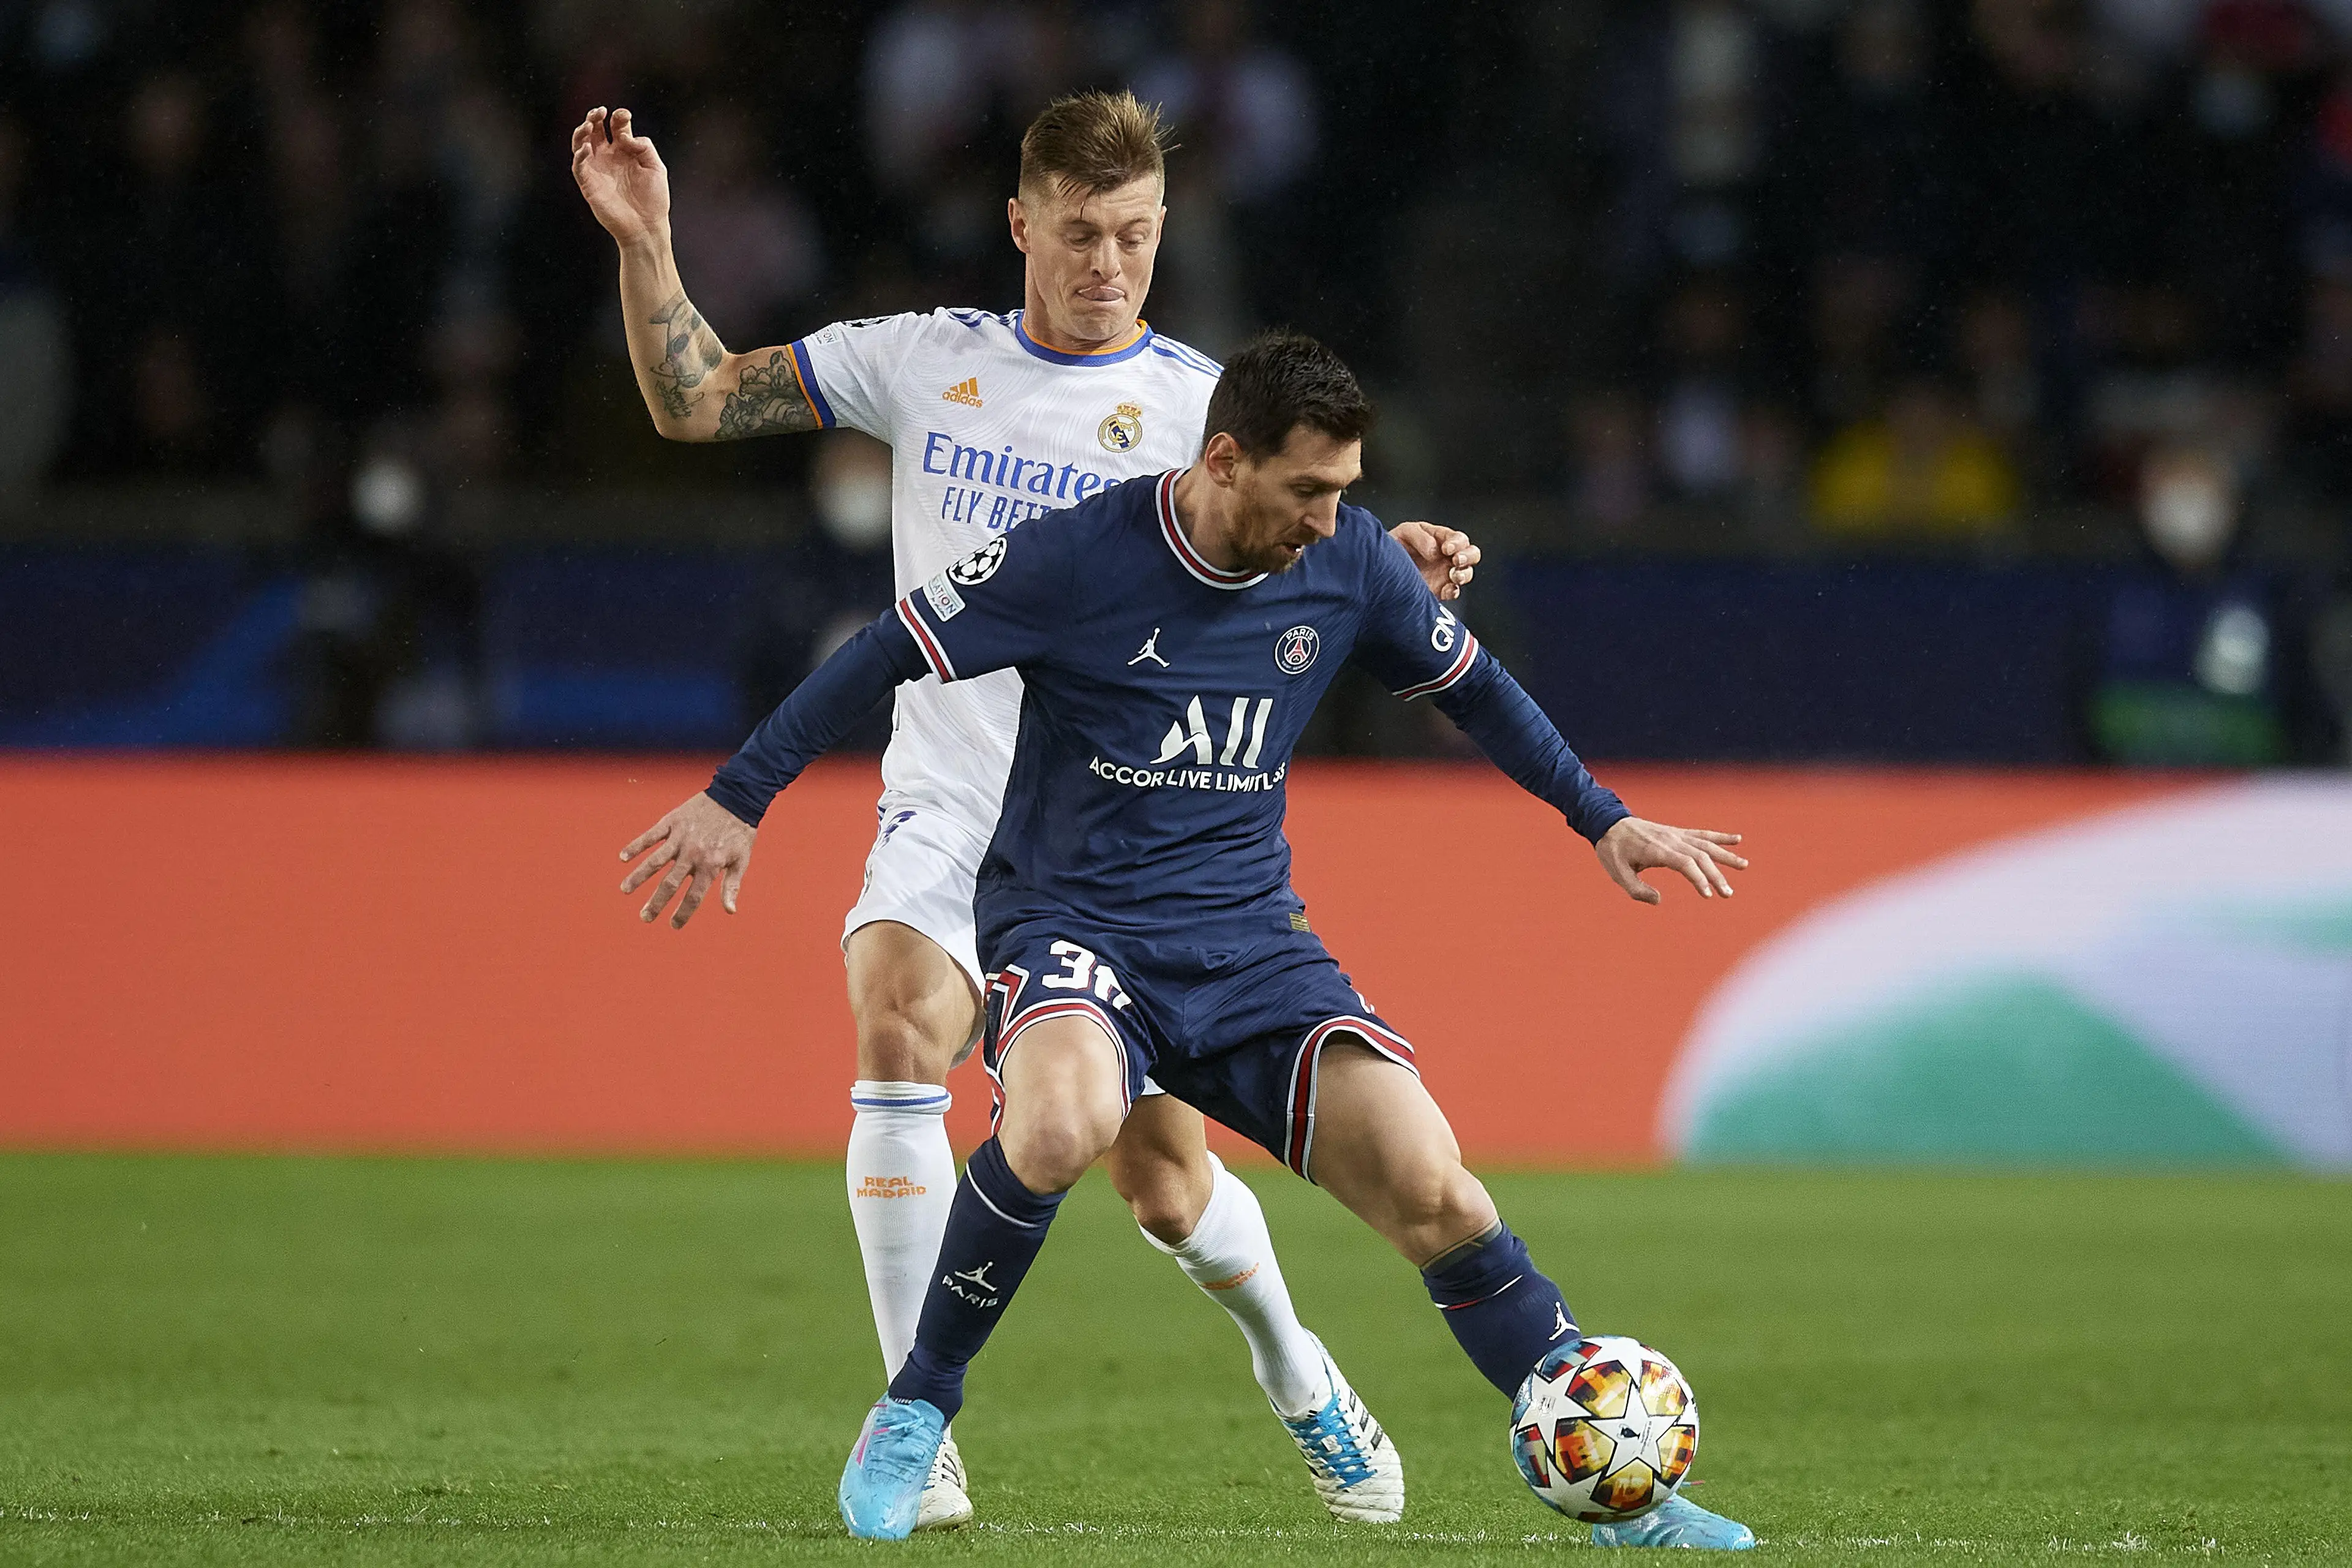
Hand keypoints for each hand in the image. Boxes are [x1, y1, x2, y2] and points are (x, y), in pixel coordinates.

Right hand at [571, 106, 670, 244]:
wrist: (646, 226)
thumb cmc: (653, 199)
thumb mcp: (657, 167)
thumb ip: (644, 147)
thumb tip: (625, 136)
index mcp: (626, 151)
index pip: (617, 126)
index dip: (618, 117)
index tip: (624, 115)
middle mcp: (609, 157)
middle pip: (596, 130)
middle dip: (596, 117)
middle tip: (600, 111)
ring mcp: (597, 169)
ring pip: (582, 143)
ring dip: (583, 131)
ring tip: (589, 124)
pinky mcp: (589, 183)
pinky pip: (578, 165)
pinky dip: (579, 155)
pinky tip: (587, 147)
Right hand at [619, 792, 754, 927]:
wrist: (737, 796)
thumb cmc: (740, 831)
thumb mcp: (742, 860)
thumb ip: (732, 885)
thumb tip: (730, 911)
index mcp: (711, 865)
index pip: (693, 897)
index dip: (683, 914)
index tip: (673, 926)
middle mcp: (693, 854)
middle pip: (670, 884)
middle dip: (656, 903)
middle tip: (645, 917)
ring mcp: (680, 837)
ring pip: (655, 861)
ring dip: (638, 876)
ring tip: (625, 890)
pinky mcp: (672, 821)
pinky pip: (651, 835)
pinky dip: (636, 845)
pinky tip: (623, 857)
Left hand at [1388, 520, 1479, 601]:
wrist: (1381, 569)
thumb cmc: (1394, 546)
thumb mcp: (1405, 533)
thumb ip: (1421, 537)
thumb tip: (1434, 550)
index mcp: (1441, 539)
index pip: (1459, 538)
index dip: (1457, 543)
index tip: (1446, 548)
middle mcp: (1447, 556)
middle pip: (1472, 554)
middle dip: (1468, 557)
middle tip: (1456, 560)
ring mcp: (1445, 574)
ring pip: (1466, 573)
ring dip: (1464, 574)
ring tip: (1453, 576)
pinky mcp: (1439, 590)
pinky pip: (1454, 592)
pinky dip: (1453, 591)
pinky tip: (1446, 590)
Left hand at [1595, 817, 1746, 903]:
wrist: (1609, 824)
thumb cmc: (1613, 851)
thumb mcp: (1617, 873)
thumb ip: (1637, 889)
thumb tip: (1659, 900)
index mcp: (1656, 850)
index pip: (1685, 863)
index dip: (1698, 878)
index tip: (1708, 894)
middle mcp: (1670, 840)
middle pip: (1700, 856)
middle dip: (1716, 875)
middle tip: (1728, 894)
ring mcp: (1676, 834)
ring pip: (1706, 844)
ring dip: (1725, 855)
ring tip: (1744, 866)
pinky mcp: (1678, 832)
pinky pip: (1702, 833)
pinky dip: (1720, 836)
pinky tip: (1737, 839)